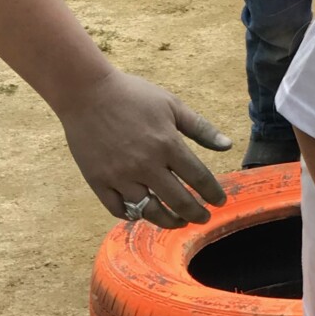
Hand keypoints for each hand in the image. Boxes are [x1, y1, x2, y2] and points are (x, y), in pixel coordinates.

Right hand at [55, 69, 231, 226]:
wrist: (87, 93)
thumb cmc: (133, 95)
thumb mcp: (172, 105)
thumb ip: (201, 128)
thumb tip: (228, 145)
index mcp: (167, 144)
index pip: (198, 177)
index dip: (212, 193)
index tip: (220, 202)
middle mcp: (145, 165)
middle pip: (177, 200)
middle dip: (195, 214)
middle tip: (203, 218)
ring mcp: (120, 176)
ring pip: (149, 211)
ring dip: (167, 221)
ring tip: (178, 222)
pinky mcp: (98, 182)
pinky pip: (118, 209)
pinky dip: (133, 215)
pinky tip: (143, 213)